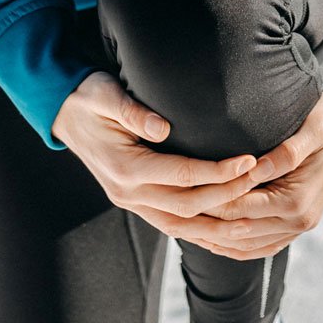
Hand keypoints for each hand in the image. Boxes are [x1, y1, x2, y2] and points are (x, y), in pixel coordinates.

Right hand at [51, 72, 263, 235]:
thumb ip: (133, 110)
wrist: (62, 112)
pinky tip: (224, 226)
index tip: (249, 160)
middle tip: (260, 178)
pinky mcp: (135, 202)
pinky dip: (198, 229)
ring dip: (217, 222)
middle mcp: (127, 193)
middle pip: (187, 206)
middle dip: (228, 194)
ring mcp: (130, 202)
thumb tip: (163, 128)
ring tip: (252, 213)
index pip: (182, 176)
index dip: (218, 171)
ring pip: (180, 225)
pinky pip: (171, 224)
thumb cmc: (89, 96)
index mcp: (124, 168)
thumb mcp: (105, 94)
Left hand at [159, 88, 322, 260]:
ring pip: (245, 246)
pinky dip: (232, 244)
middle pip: (238, 231)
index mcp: (298, 201)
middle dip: (203, 223)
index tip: (178, 191)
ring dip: (213, 238)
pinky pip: (258, 246)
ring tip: (180, 223)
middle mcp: (299, 221)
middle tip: (168, 211)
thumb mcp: (311, 127)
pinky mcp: (295, 225)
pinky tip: (209, 233)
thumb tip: (256, 167)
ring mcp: (298, 227)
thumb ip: (286, 151)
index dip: (208, 201)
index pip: (241, 208)